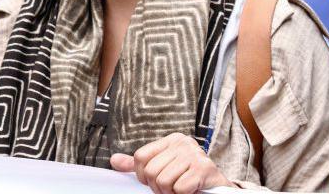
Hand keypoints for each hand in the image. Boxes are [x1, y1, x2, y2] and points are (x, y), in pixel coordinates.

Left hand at [110, 132, 232, 193]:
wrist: (214, 185)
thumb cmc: (186, 175)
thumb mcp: (163, 166)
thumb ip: (139, 164)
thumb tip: (114, 160)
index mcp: (172, 140)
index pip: (140, 157)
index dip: (143, 174)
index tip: (154, 179)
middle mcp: (183, 143)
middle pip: (151, 171)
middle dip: (158, 186)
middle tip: (170, 186)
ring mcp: (194, 154)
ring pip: (163, 181)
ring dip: (170, 191)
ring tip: (180, 187)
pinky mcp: (203, 168)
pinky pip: (179, 188)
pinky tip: (190, 189)